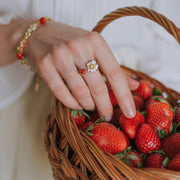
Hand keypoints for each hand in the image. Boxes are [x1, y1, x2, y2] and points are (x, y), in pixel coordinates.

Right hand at [24, 20, 138, 119]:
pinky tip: (77, 105)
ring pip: (80, 92)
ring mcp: (60, 56)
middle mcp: (79, 47)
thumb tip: (136, 86)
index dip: (124, 96)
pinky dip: (72, 103)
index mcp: (96, 42)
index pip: (115, 74)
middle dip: (105, 107)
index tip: (130, 113)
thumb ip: (113, 68)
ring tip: (91, 107)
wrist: (39, 34)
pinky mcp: (45, 65)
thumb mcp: (95, 49)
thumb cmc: (72, 42)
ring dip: (88, 105)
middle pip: (98, 87)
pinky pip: (61, 93)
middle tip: (107, 115)